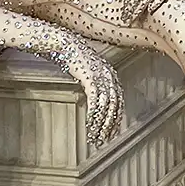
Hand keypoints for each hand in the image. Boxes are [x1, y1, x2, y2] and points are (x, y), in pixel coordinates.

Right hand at [52, 35, 124, 150]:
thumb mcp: (88, 72)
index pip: (118, 102)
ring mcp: (102, 77)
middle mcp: (110, 76)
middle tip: (105, 140)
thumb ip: (94, 84)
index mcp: (111, 75)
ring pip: (106, 107)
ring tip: (96, 138)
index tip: (113, 133)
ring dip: (101, 125)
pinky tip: (90, 127)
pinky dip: (94, 116)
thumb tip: (94, 100)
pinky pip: (95, 102)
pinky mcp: (91, 79)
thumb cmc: (74, 58)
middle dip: (110, 125)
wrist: (65, 45)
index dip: (116, 118)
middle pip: (115, 106)